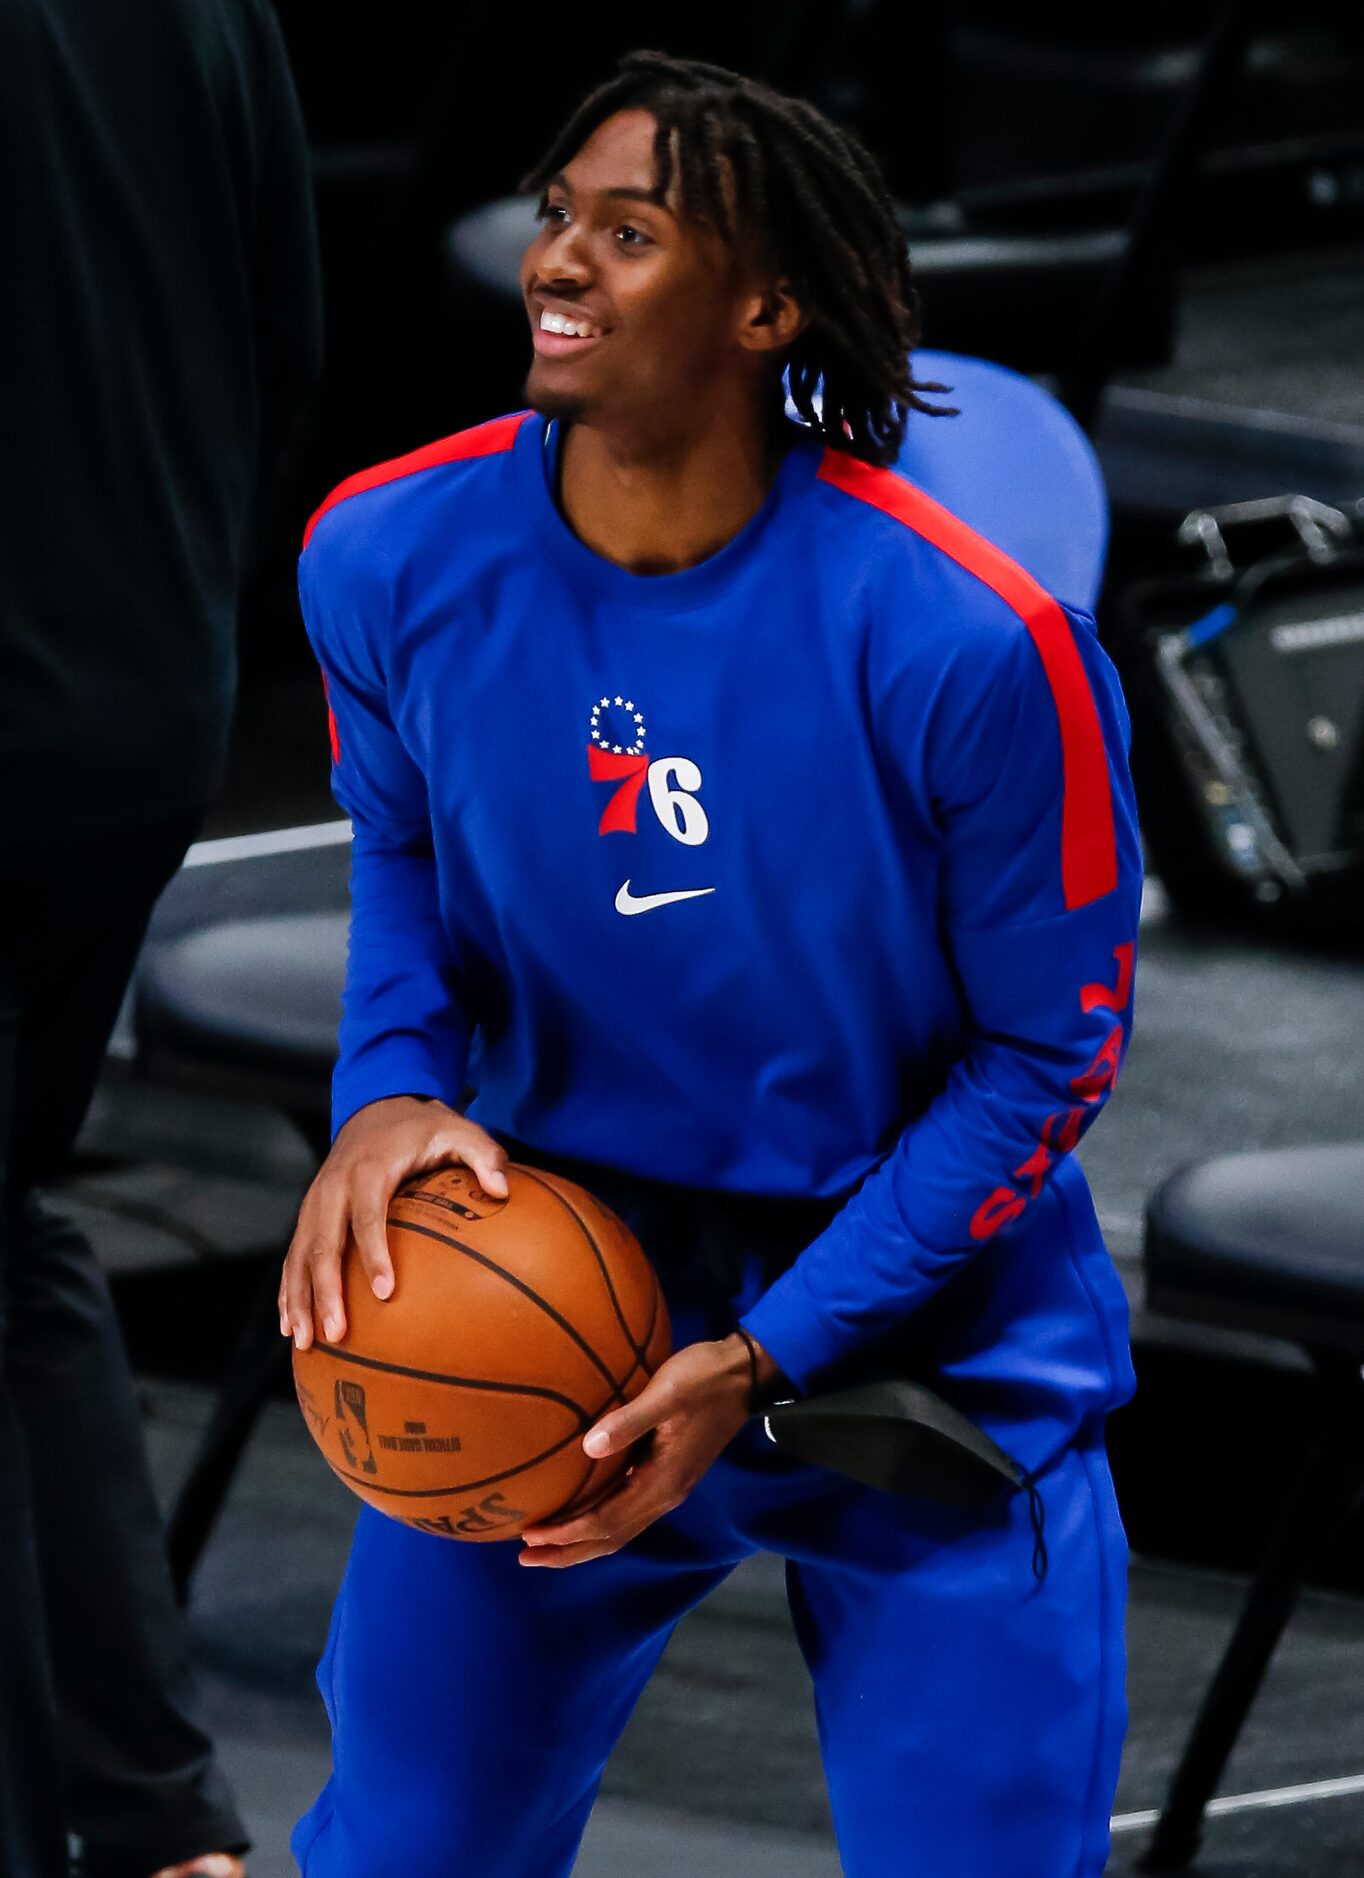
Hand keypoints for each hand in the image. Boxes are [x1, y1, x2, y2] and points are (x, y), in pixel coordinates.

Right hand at [279, 1096, 508, 1349]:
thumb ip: (484, 1155)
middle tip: (336, 1332)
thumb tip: (503, 1190)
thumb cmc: (423, 1127)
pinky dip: (289, 1290)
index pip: (368, 1215)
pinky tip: (292, 1325)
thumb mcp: (458, 1129)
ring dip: (299, 1298)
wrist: (377, 1105)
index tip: (385, 1293)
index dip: (374, 1254)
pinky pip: (294, 1255)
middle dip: (326, 1290)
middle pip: (325, 1243)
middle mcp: (334, 1186)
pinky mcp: (309, 1214)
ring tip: (306, 1341)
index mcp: (369, 1169)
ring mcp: (316, 1201)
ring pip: (301, 1254)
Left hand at [518, 1331, 778, 1566]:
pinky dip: (600, 1521)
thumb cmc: (704, 1378)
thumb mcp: (667, 1393)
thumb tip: (588, 1448)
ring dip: (582, 1540)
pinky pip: (627, 1510)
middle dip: (568, 1550)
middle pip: (611, 1538)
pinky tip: (583, 1509)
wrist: (745, 1374)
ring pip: (619, 1528)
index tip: (531, 1537)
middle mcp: (665, 1494)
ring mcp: (669, 1486)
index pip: (606, 1521)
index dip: (567, 1532)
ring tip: (546, 1545)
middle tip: (526, 1557)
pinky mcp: (669, 1473)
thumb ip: (630, 1421)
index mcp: (662, 1481)